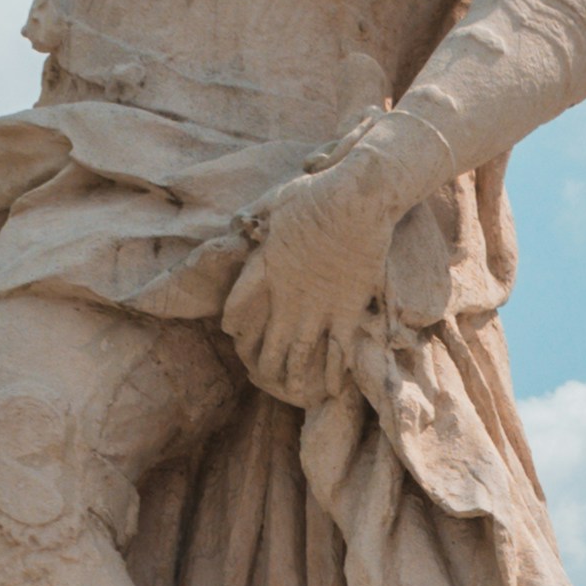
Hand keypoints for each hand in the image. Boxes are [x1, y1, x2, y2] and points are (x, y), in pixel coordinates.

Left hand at [226, 150, 423, 403]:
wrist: (355, 202)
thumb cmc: (317, 194)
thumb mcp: (277, 199)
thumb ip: (258, 212)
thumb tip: (239, 219)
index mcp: (266, 268)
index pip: (239, 301)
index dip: (233, 317)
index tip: (230, 331)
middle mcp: (288, 297)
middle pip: (271, 338)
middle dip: (265, 360)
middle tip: (261, 375)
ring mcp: (318, 308)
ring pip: (302, 352)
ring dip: (295, 375)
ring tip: (292, 391)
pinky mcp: (347, 310)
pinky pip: (339, 350)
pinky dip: (335, 372)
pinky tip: (333, 390)